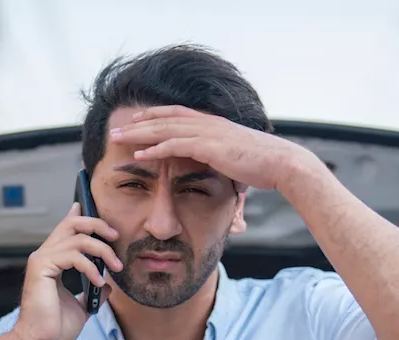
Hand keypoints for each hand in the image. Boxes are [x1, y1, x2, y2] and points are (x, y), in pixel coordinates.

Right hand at [12, 202, 122, 339]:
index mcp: (52, 260)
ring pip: (78, 238)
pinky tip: (99, 281)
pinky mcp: (41, 267)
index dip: (82, 216)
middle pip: (72, 223)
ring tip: (116, 268)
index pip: (66, 229)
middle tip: (115, 237)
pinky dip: (91, 267)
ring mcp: (41, 259)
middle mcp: (45, 255)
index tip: (100, 217)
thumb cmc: (55, 328)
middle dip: (97, 225)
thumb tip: (107, 284)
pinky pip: (73, 255)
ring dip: (103, 251)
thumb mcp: (82, 306)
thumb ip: (93, 290)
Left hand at [108, 106, 325, 192]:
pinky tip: (139, 154)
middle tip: (116, 129)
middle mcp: (207, 123)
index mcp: (213, 123)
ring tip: (118, 139)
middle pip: (165, 118)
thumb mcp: (237, 156)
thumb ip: (222, 158)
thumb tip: (217, 168)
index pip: (177, 113)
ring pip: (164, 129)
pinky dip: (155, 149)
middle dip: (138, 123)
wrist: (281, 163)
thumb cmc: (263, 165)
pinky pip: (175, 145)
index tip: (136, 120)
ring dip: (139, 134)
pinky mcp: (209, 147)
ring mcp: (207, 133)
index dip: (155, 115)